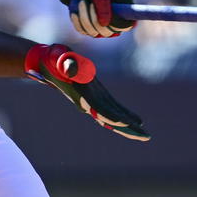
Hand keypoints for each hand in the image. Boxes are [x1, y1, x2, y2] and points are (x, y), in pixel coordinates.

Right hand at [24, 43, 149, 141]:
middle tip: (146, 137)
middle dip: (128, 129)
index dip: (112, 116)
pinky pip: (115, 109)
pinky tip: (138, 121)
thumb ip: (67, 64)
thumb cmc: (55, 60)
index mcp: (82, 96)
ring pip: (115, 118)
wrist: (50, 64)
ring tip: (145, 135)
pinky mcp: (99, 97)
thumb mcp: (60, 59)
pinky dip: (126, 115)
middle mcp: (89, 103)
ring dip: (130, 127)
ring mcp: (94, 101)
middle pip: (111, 120)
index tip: (124, 123)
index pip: (99, 109)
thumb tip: (70, 67)